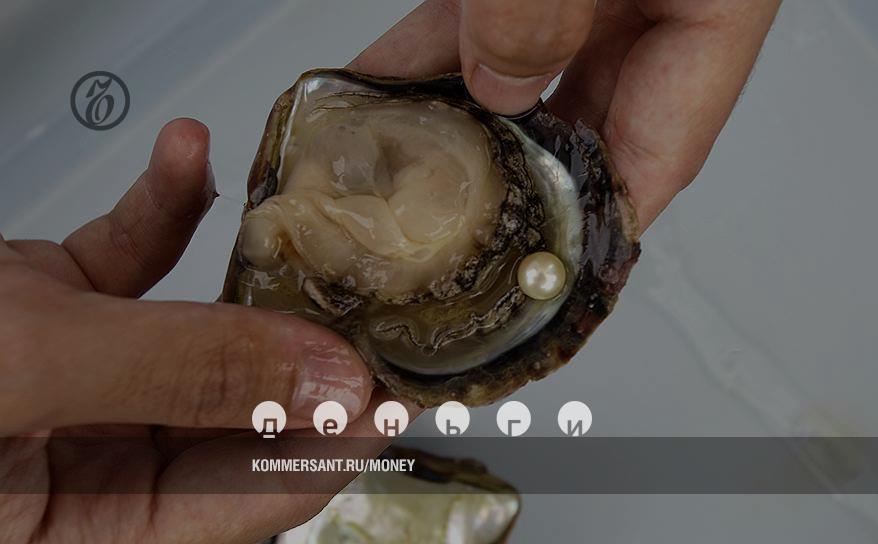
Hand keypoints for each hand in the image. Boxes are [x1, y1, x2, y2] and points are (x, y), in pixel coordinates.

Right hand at [0, 120, 381, 542]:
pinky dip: (162, 214)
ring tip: (314, 231)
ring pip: (201, 333)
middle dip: (309, 346)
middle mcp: (97, 466)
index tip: (404, 378)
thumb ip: (181, 375)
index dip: (340, 437)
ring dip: (247, 271)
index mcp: (96, 527)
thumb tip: (331, 382)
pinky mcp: (63, 317)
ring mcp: (87, 387)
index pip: (260, 496)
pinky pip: (135, 269)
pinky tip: (187, 162)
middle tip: (378, 290)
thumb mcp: (31, 373)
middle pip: (245, 413)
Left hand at [352, 0, 780, 231]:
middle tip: (450, 238)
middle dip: (511, 183)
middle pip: (583, 128)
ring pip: (521, 79)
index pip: (660, 156)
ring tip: (397, 175)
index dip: (600, 232)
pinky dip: (436, 54)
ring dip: (457, 122)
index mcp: (709, 6)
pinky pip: (483, 22)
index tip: (545, 283)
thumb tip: (501, 78)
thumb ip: (543, 2)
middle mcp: (653, 5)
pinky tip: (388, 87)